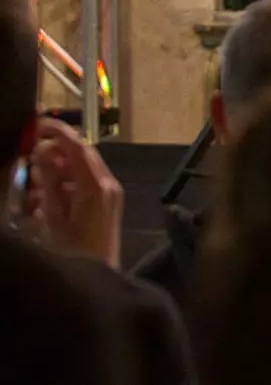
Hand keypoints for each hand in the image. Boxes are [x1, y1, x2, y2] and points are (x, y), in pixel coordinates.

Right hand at [27, 118, 123, 268]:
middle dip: (52, 153)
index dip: (57, 132)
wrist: (97, 279)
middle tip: (27, 156)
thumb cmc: (73, 255)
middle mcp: (108, 186)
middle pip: (80, 156)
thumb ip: (49, 183)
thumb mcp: (53, 218)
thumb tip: (43, 152)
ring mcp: (110, 195)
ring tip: (32, 187)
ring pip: (79, 170)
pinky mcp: (106, 205)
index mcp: (96, 186)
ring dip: (55, 172)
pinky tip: (42, 201)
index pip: (77, 147)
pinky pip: (83, 185)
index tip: (37, 124)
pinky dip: (63, 185)